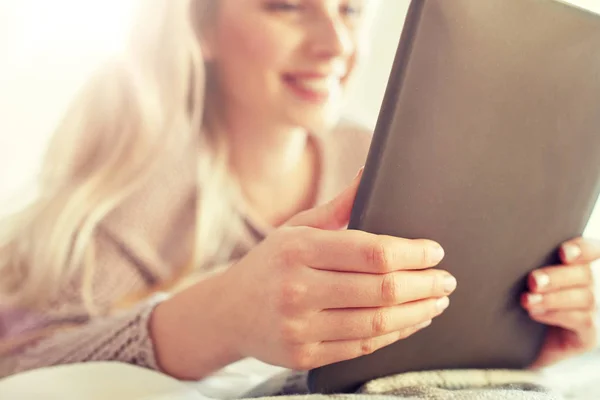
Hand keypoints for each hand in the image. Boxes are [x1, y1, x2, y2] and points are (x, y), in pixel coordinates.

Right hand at [219, 170, 456, 370]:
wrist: (227, 312)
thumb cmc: (268, 264)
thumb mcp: (296, 228)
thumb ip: (338, 206)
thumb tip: (369, 173)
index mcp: (298, 249)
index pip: (371, 251)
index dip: (412, 253)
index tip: (435, 252)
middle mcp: (298, 289)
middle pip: (381, 289)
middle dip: (424, 284)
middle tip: (447, 280)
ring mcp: (300, 327)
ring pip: (377, 323)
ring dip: (417, 313)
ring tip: (437, 302)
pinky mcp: (305, 355)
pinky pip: (362, 348)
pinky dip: (395, 336)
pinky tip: (412, 322)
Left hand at [523, 237, 598, 368]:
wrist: (516, 342)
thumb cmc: (518, 301)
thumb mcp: (523, 280)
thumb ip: (527, 263)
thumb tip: (506, 250)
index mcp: (577, 266)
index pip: (592, 250)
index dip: (582, 249)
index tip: (563, 252)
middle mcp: (591, 286)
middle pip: (585, 274)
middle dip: (557, 276)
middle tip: (532, 280)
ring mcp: (593, 311)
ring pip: (585, 297)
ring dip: (553, 297)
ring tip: (527, 300)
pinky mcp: (588, 335)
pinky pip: (582, 321)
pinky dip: (557, 314)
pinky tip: (535, 313)